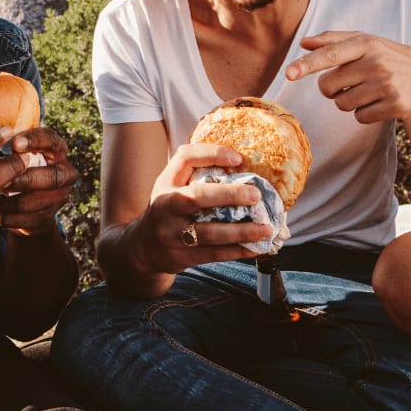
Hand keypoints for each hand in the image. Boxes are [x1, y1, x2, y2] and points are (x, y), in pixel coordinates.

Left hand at [0, 127, 76, 235]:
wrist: (26, 204)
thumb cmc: (15, 168)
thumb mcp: (13, 154)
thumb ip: (6, 150)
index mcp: (56, 149)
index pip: (50, 139)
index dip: (34, 141)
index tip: (14, 144)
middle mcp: (65, 172)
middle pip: (52, 177)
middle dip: (25, 180)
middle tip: (1, 182)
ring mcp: (60, 197)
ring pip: (39, 201)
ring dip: (12, 202)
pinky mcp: (48, 217)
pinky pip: (30, 220)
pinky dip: (9, 218)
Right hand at [133, 142, 269, 274]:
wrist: (143, 247)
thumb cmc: (169, 209)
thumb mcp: (172, 187)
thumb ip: (196, 175)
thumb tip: (243, 166)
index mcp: (165, 183)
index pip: (185, 158)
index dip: (212, 154)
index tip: (238, 159)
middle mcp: (165, 206)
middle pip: (196, 197)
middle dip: (229, 195)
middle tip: (256, 195)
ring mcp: (172, 234)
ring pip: (210, 232)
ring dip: (242, 231)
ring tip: (266, 228)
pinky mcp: (181, 256)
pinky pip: (214, 254)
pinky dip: (239, 251)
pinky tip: (257, 247)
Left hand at [287, 31, 410, 122]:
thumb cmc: (390, 59)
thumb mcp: (367, 43)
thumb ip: (333, 41)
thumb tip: (303, 42)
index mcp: (366, 44)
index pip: (330, 55)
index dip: (307, 64)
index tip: (289, 73)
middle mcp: (376, 63)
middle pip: (327, 86)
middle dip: (332, 89)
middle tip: (351, 83)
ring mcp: (387, 85)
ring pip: (342, 104)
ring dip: (349, 102)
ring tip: (370, 91)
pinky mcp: (395, 105)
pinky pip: (360, 117)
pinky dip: (365, 113)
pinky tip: (380, 102)